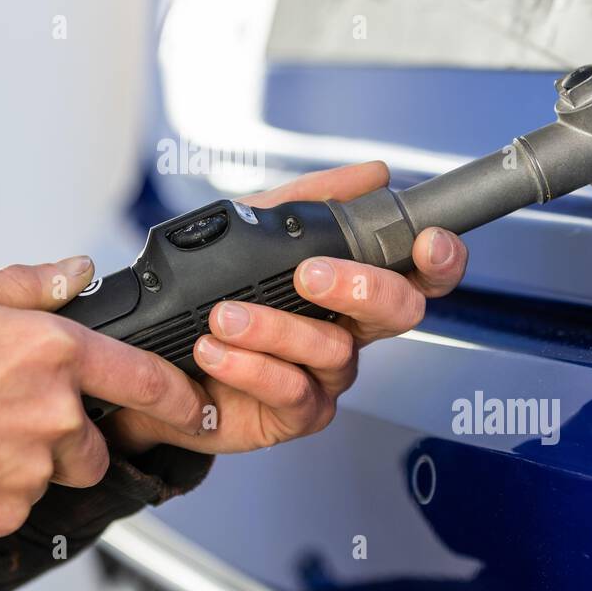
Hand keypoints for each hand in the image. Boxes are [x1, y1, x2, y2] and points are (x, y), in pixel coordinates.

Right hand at [0, 258, 209, 553]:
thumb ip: (26, 287)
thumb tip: (75, 272)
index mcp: (44, 353)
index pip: (140, 377)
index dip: (175, 393)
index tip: (190, 403)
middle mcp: (46, 415)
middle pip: (90, 438)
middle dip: (64, 432)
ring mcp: (25, 472)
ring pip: (49, 473)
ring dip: (23, 461)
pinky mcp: (0, 515)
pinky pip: (14, 504)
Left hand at [104, 161, 466, 455]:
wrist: (154, 364)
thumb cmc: (211, 298)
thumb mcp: (247, 232)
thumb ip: (306, 200)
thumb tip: (372, 173)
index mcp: (349, 289)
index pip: (416, 275)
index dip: (437, 260)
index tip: (426, 242)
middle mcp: (347, 334)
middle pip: (396, 313)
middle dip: (360, 288)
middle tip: (310, 274)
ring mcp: (324, 378)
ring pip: (332, 352)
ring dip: (276, 328)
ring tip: (225, 316)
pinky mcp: (294, 417)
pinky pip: (290, 392)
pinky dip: (251, 367)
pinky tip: (215, 351)